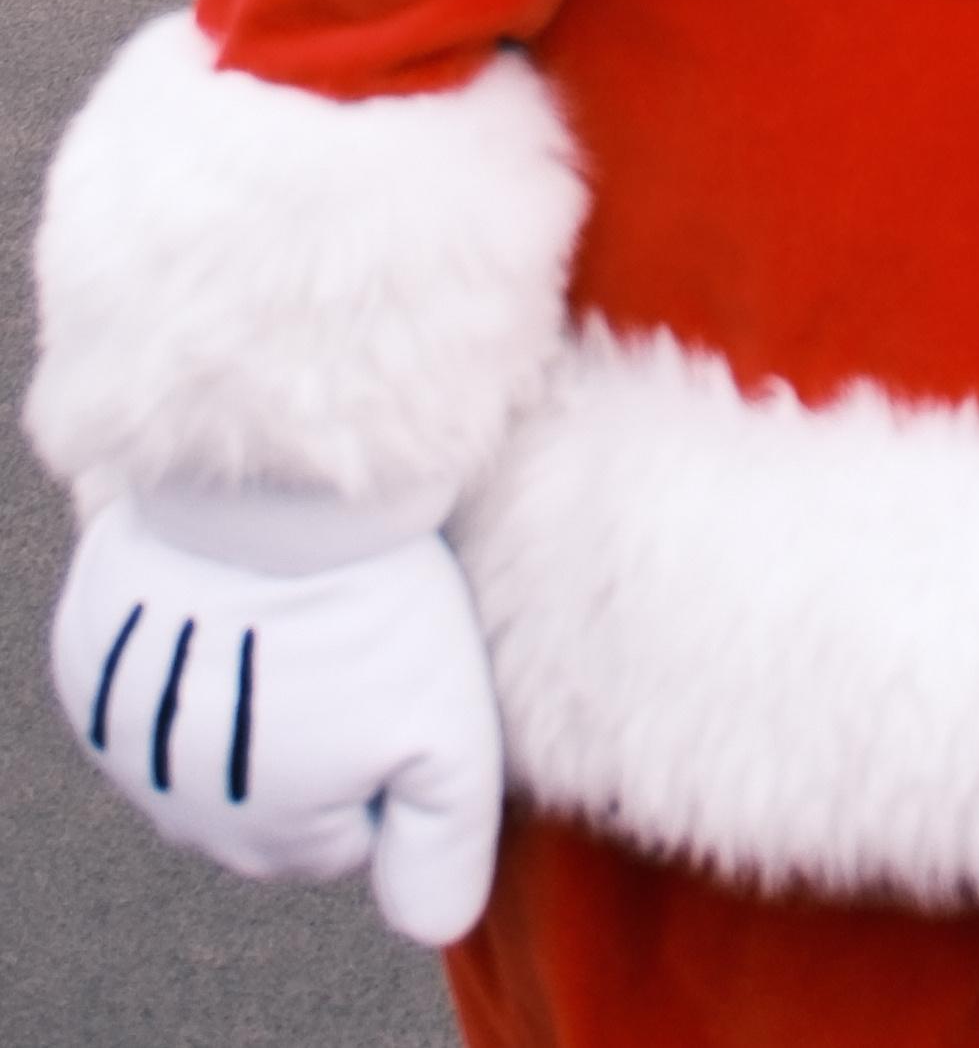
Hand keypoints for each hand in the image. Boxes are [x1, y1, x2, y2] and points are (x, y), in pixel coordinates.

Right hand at [51, 494, 502, 946]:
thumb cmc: (372, 613)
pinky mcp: (90, 657)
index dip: (386, 759)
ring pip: (207, 730)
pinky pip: (146, 671)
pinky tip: (232, 588)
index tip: (403, 684)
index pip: (344, 832)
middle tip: (355, 639)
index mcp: (265, 841)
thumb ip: (445, 854)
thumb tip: (432, 925)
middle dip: (316, 731)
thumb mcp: (453, 742)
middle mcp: (177, 809)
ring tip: (300, 607)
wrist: (271, 489)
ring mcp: (121, 736)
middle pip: (271, 788)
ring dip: (251, 686)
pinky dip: (186, 638)